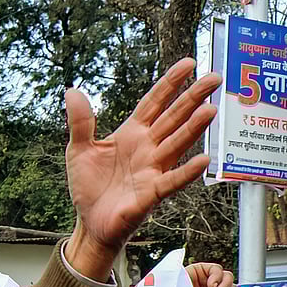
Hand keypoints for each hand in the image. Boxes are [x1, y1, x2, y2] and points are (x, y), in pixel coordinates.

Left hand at [64, 59, 220, 278]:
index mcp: (132, 134)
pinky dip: (186, 172)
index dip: (170, 83)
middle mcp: (147, 148)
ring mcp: (152, 170)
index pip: (154, 102)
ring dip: (193, 128)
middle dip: (193, 98)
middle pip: (173, 117)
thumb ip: (81, 122)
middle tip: (215, 78)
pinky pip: (171, 181)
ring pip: (176, 144)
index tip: (188, 63)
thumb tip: (72, 91)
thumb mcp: (79, 150)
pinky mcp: (150, 194)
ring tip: (211, 110)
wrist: (90, 223)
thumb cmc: (89, 186)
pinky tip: (203, 161)